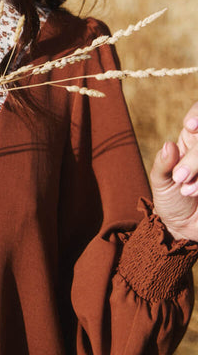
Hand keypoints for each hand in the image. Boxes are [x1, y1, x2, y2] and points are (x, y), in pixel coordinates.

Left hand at [151, 102, 197, 241]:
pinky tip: (196, 194)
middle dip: (197, 157)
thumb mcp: (160, 181)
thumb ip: (163, 164)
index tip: (190, 126)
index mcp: (192, 138)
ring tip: (187, 191)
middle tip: (180, 177)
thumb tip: (169, 145)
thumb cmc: (170, 199)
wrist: (185, 228)